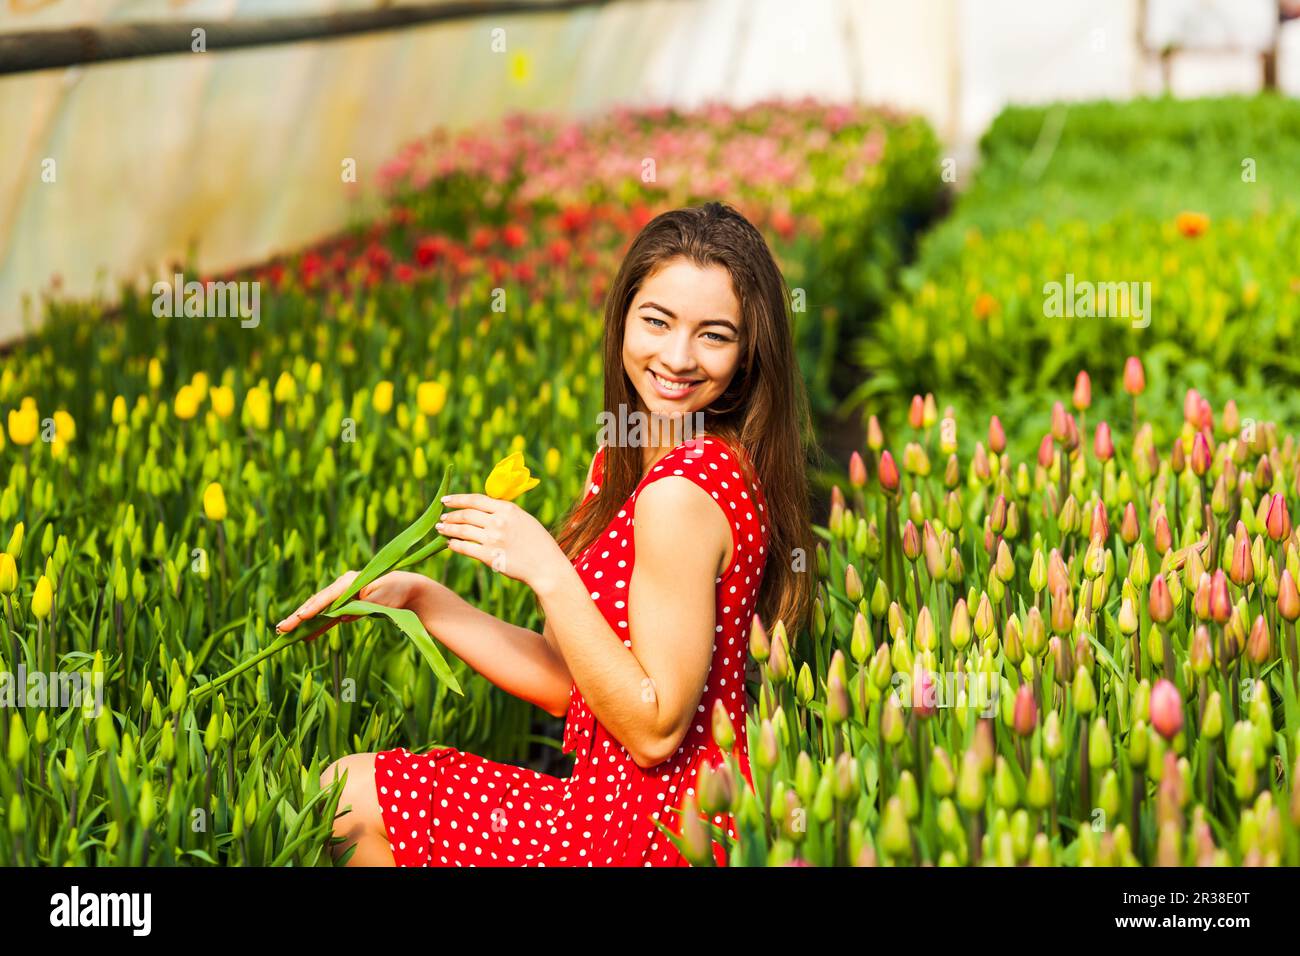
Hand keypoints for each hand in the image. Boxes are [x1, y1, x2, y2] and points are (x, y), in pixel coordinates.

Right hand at [275, 570, 419, 639]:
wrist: (408, 589)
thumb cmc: (396, 592)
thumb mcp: (380, 599)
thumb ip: (360, 608)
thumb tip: (340, 618)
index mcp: (349, 582)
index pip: (326, 597)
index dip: (312, 609)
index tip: (299, 618)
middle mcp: (342, 587)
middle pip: (317, 603)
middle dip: (298, 616)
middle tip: (281, 628)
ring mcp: (343, 596)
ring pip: (319, 610)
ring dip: (302, 621)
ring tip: (284, 631)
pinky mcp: (346, 605)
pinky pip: (328, 616)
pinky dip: (317, 625)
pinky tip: (306, 636)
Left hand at [437, 493, 565, 590]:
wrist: (546, 566)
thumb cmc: (538, 542)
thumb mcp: (523, 518)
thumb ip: (503, 511)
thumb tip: (481, 508)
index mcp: (508, 509)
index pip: (475, 499)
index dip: (457, 499)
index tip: (446, 500)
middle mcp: (499, 522)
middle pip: (466, 514)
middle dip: (450, 515)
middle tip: (442, 517)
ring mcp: (493, 540)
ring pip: (462, 531)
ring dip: (448, 529)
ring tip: (441, 529)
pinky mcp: (489, 557)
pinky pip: (465, 548)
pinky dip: (455, 545)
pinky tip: (450, 544)